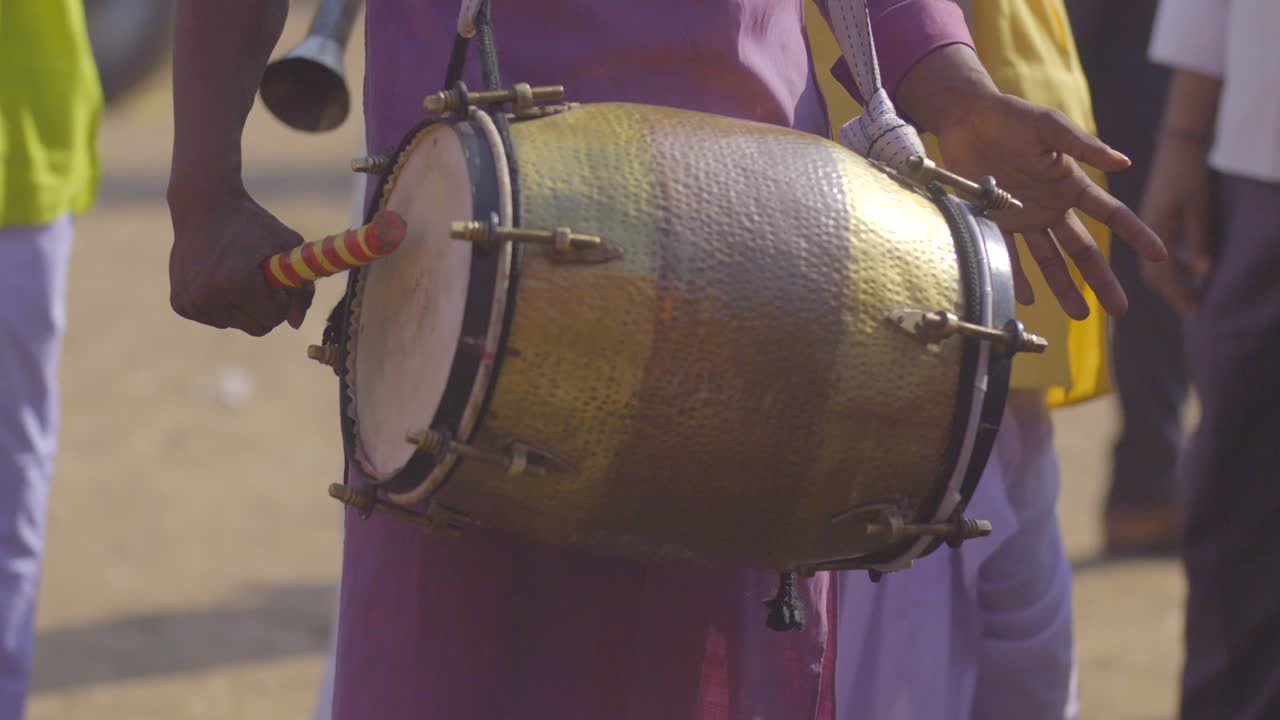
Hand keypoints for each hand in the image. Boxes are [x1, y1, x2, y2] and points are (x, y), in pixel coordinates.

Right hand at [169, 189, 314, 335]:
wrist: (203, 207)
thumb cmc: (252, 225)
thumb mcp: (287, 247)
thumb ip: (302, 288)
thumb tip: (296, 324)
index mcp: (236, 282)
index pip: (276, 315)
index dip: (282, 296)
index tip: (275, 276)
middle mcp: (208, 296)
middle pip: (259, 327)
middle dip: (267, 307)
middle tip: (260, 279)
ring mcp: (191, 303)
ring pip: (238, 324)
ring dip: (246, 306)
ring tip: (237, 273)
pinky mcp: (180, 304)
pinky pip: (218, 319)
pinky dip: (225, 304)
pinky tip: (218, 277)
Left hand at [935, 92, 1167, 319]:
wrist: (966, 119)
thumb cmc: (1012, 117)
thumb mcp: (1051, 127)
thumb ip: (1084, 147)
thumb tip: (1125, 163)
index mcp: (1071, 185)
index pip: (1111, 214)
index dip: (1136, 234)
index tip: (1159, 256)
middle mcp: (1051, 207)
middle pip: (1083, 249)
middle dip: (1102, 279)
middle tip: (1119, 309)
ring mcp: (1024, 218)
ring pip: (1050, 260)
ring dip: (1064, 288)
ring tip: (1079, 315)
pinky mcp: (994, 221)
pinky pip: (1009, 255)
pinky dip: (1017, 276)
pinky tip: (1027, 298)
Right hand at [1138, 129, 1214, 311]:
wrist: (1180, 142)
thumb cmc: (1190, 170)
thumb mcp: (1199, 204)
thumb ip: (1199, 238)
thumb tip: (1205, 273)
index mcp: (1154, 230)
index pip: (1163, 274)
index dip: (1178, 293)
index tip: (1195, 309)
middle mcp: (1146, 232)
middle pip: (1154, 274)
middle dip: (1173, 293)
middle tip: (1194, 308)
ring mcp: (1149, 225)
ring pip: (1155, 264)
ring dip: (1173, 281)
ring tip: (1194, 292)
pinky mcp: (1155, 218)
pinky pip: (1160, 252)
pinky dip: (1174, 264)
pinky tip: (1190, 265)